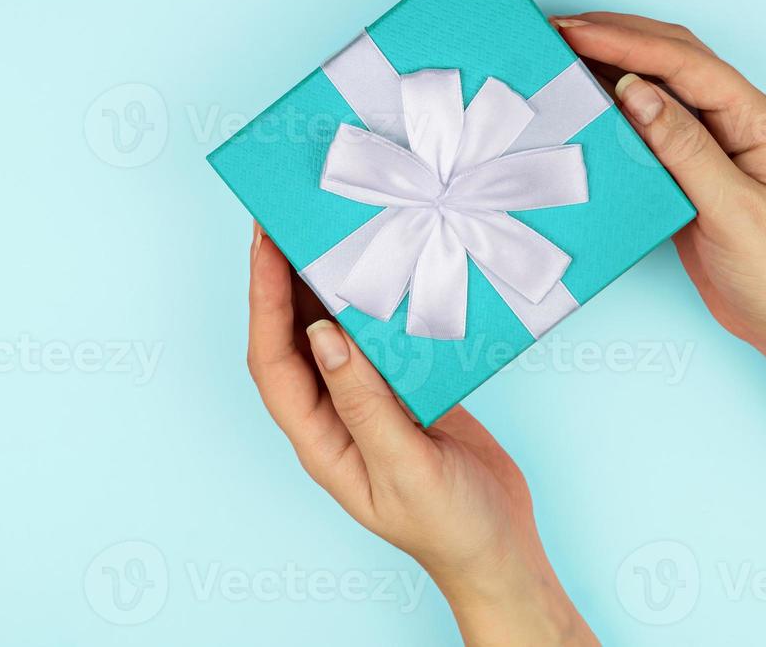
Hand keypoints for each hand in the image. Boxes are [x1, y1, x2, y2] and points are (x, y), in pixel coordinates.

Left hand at [246, 223, 597, 645]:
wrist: (503, 549)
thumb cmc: (450, 526)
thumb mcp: (405, 468)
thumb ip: (366, 404)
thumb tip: (324, 336)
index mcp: (321, 439)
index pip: (274, 359)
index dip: (262, 299)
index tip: (264, 243)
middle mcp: (336, 415)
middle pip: (293, 337)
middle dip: (283, 278)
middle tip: (287, 216)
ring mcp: (372, 401)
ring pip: (338, 331)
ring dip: (331, 284)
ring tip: (330, 228)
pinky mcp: (409, 391)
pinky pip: (384, 338)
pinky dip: (381, 302)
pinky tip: (390, 267)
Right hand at [555, 12, 765, 361]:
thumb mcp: (732, 210)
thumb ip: (683, 148)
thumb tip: (636, 90)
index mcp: (757, 119)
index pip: (687, 64)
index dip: (629, 42)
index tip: (576, 32)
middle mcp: (736, 119)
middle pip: (673, 56)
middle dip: (616, 36)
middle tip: (556, 28)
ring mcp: (713, 141)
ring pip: (660, 81)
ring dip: (614, 60)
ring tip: (562, 49)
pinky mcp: (690, 167)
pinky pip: (648, 121)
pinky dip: (615, 103)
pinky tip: (585, 97)